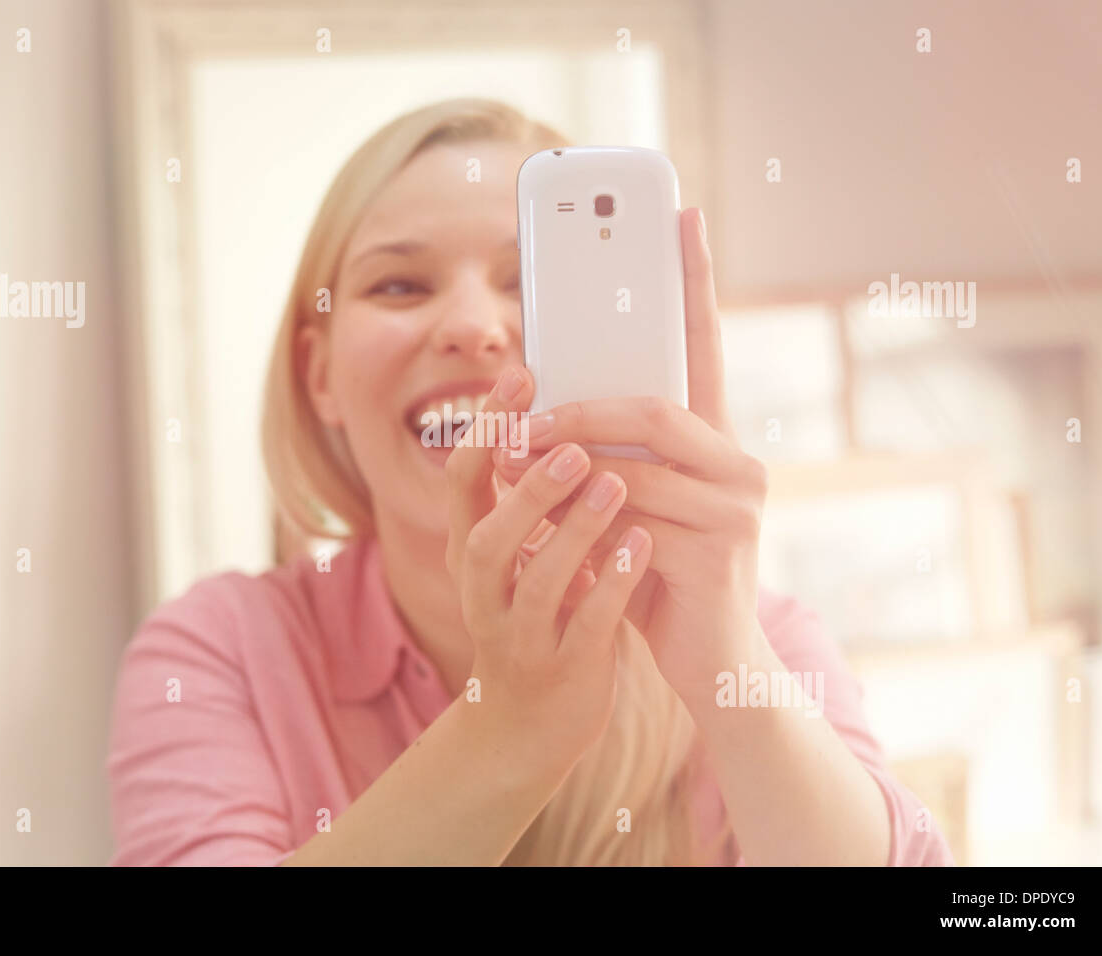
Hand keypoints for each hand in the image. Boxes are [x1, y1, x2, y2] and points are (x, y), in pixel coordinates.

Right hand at [445, 366, 653, 766]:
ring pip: (536, 581)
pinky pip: (584, 624)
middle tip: (571, 445)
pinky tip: (640, 548)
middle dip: (526, 489)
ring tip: (614, 486)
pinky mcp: (560, 668)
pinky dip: (610, 584)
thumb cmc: (537, 614)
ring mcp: (518, 636)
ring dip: (572, 531)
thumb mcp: (521, 554)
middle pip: (484, 538)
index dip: (484, 431)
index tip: (519, 377)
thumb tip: (566, 412)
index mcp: (471, 553)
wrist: (532, 719)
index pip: (461, 484)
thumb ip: (533, 498)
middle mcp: (482, 594)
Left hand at [494, 209, 767, 711]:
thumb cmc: (656, 576)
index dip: (692, 277)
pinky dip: (583, 512)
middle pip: (652, 400)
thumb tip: (532, 412)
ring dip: (565, 459)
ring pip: (636, 456)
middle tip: (520, 407)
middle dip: (577, 405)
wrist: (709, 666)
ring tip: (514, 463)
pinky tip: (554, 526)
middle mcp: (735, 458)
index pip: (703, 343)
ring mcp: (736, 500)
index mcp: (711, 440)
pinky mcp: (722, 545)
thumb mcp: (622, 506)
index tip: (679, 211)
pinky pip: (635, 510)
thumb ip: (601, 458)